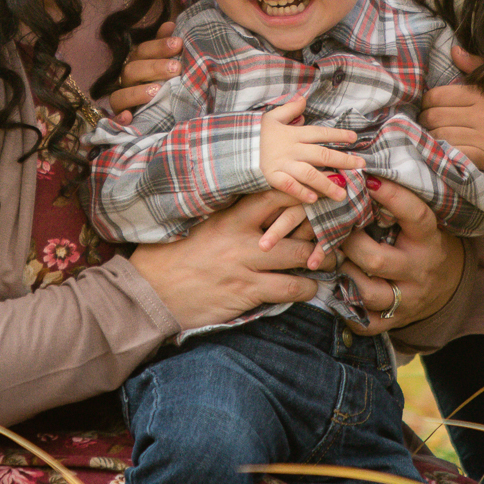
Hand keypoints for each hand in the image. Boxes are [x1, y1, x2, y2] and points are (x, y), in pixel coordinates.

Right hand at [105, 23, 183, 120]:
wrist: (162, 109)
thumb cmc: (164, 80)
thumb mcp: (167, 62)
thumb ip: (165, 45)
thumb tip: (171, 25)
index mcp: (137, 63)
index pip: (143, 50)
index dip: (159, 46)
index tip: (179, 44)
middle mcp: (126, 80)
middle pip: (132, 70)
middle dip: (154, 68)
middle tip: (175, 69)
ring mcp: (122, 100)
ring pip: (121, 95)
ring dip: (138, 92)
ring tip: (157, 91)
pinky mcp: (121, 119)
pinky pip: (115, 119)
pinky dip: (120, 118)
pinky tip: (129, 117)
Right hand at [128, 191, 322, 329]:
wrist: (150, 292)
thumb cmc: (170, 257)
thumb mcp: (196, 225)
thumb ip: (226, 214)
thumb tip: (254, 204)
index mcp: (228, 214)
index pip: (273, 192)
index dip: (301, 191)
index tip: (318, 193)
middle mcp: (240, 236)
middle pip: (296, 222)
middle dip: (319, 227)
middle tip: (333, 230)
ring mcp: (245, 264)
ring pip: (301, 256)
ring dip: (320, 260)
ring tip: (327, 261)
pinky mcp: (247, 292)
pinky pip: (290, 288)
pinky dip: (306, 288)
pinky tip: (308, 288)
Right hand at [259, 96, 362, 206]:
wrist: (233, 147)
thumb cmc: (255, 134)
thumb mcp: (271, 116)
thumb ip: (289, 109)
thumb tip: (304, 99)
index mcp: (293, 133)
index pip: (321, 133)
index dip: (338, 135)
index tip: (354, 138)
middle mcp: (292, 149)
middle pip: (322, 155)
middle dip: (344, 160)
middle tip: (361, 165)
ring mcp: (282, 164)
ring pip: (310, 174)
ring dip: (328, 184)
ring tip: (343, 193)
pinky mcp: (272, 177)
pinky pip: (289, 186)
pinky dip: (301, 192)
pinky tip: (313, 199)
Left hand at [338, 178, 466, 335]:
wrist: (448, 285)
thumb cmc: (421, 242)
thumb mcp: (419, 222)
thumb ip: (397, 204)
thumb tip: (364, 170)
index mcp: (429, 239)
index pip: (416, 215)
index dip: (393, 196)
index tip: (368, 178)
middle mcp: (420, 270)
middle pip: (376, 259)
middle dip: (348, 243)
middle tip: (334, 229)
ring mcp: (408, 299)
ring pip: (367, 292)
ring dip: (343, 274)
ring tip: (333, 258)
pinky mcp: (396, 320)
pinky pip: (365, 322)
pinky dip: (347, 308)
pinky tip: (338, 289)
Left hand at [418, 45, 483, 173]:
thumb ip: (476, 65)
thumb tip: (454, 50)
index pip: (438, 96)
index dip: (427, 100)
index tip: (427, 104)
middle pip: (435, 117)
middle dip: (425, 118)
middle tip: (426, 120)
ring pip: (440, 136)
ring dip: (431, 135)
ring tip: (433, 133)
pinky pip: (452, 154)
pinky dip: (444, 151)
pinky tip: (444, 147)